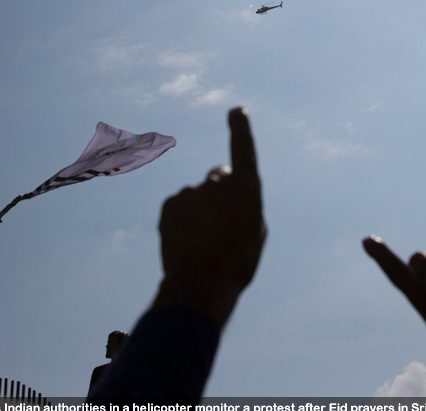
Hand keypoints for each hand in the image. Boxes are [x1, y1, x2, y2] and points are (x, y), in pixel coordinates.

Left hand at [153, 108, 266, 326]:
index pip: (244, 150)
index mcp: (247, 190)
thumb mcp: (255, 233)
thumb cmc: (237, 264)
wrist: (200, 285)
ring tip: (204, 242)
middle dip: (220, 192)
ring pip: (198, 196)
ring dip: (201, 211)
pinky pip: (180, 205)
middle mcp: (218, 183)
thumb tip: (228, 191)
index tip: (237, 111)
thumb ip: (245, 204)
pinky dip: (183, 219)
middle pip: (219, 177)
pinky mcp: (170, 203)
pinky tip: (187, 242)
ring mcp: (192, 191)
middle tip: (222, 224)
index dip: (241, 129)